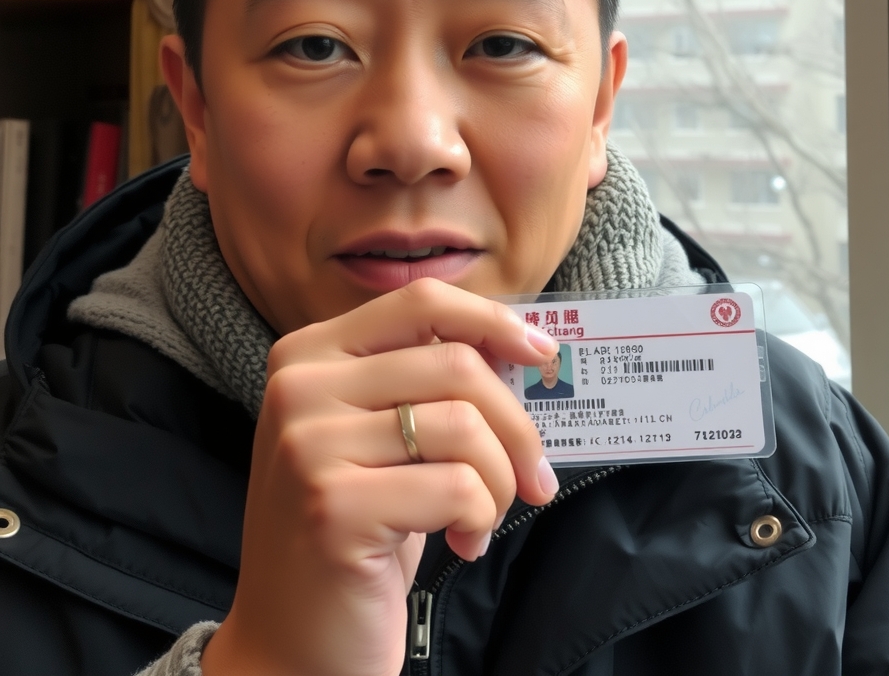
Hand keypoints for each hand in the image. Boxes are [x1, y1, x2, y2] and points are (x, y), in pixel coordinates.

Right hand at [201, 278, 559, 675]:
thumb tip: (523, 350)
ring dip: (499, 480)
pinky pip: (457, 486)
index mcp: (310, 354)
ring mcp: (308, 444)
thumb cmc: (358, 529)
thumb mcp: (382, 436)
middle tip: (533, 476)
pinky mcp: (332, 505)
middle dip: (515, 425)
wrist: (292, 642)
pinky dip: (481, 517)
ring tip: (482, 516)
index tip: (541, 353)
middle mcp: (300, 387)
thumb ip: (427, 382)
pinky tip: (461, 543)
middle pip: (455, 364)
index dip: (491, 320)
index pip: (420, 302)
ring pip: (463, 424)